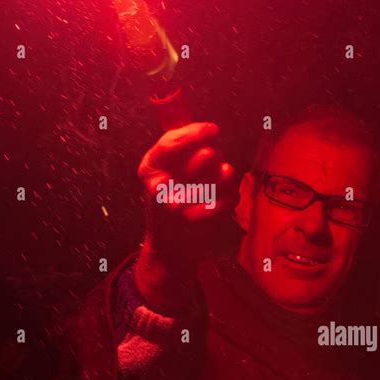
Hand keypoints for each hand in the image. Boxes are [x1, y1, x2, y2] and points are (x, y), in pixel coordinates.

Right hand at [134, 122, 236, 310]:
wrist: (170, 250)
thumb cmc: (171, 203)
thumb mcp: (166, 172)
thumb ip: (181, 149)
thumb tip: (208, 132)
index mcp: (149, 168)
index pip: (172, 142)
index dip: (195, 133)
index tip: (213, 129)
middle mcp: (159, 186)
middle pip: (205, 155)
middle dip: (216, 158)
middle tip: (210, 165)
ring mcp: (178, 206)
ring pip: (222, 173)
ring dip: (225, 177)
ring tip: (215, 185)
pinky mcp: (198, 223)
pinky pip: (229, 196)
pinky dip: (229, 198)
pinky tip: (219, 203)